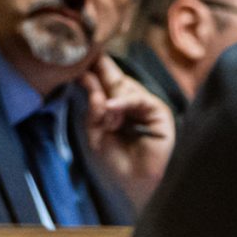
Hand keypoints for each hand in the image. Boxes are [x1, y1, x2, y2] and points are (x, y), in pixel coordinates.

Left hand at [77, 54, 174, 211]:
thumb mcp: (96, 135)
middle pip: (114, 80)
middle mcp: (131, 103)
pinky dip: (123, 102)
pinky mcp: (159, 112)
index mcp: (115, 108)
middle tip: (87, 52)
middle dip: (100, 67)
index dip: (93, 72)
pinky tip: (110, 108)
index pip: (104, 85)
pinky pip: (138, 100)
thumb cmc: (116, 163)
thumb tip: (92, 88)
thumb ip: (94, 112)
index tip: (78, 58)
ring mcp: (145, 105)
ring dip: (108, 93)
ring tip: (96, 102)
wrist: (135, 184)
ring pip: (124, 87)